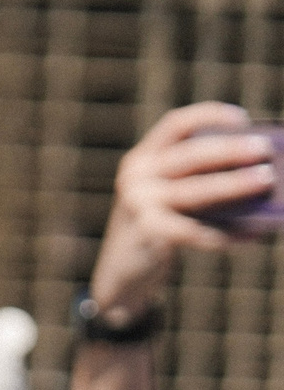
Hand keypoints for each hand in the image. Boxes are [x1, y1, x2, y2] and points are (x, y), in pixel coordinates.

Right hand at [90, 102, 274, 317]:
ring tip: (267, 180)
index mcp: (143, 159)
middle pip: (188, 155)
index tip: (243, 120)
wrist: (122, 273)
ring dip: (234, 184)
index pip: (175, 125)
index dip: (209, 116)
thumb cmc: (159, 229)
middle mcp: (136, 177)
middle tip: (264, 148)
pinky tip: (252, 234)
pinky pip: (194, 230)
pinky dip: (226, 233)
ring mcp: (138, 205)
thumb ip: (199, 181)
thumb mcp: (168, 197)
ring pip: (193, 191)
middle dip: (229, 149)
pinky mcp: (146, 234)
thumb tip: (258, 172)